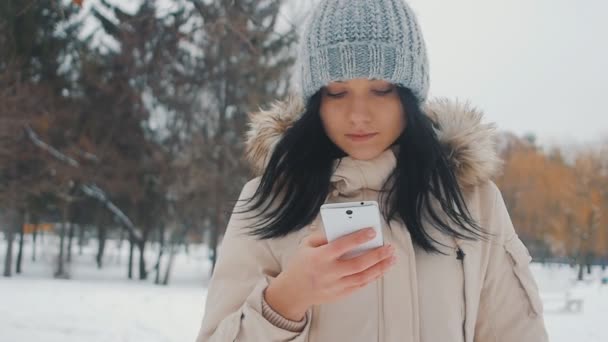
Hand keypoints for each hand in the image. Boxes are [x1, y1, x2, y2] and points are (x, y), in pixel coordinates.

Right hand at [264, 227, 395, 320]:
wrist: (293, 291)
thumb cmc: (301, 265)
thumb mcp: (306, 245)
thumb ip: (324, 236)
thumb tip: (345, 228)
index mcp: (320, 257)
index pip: (342, 246)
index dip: (358, 238)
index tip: (372, 231)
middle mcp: (329, 272)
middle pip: (358, 264)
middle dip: (377, 255)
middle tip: (389, 247)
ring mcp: (335, 285)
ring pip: (363, 277)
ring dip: (380, 268)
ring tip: (391, 259)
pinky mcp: (340, 294)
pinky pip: (360, 285)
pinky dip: (372, 277)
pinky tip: (381, 269)